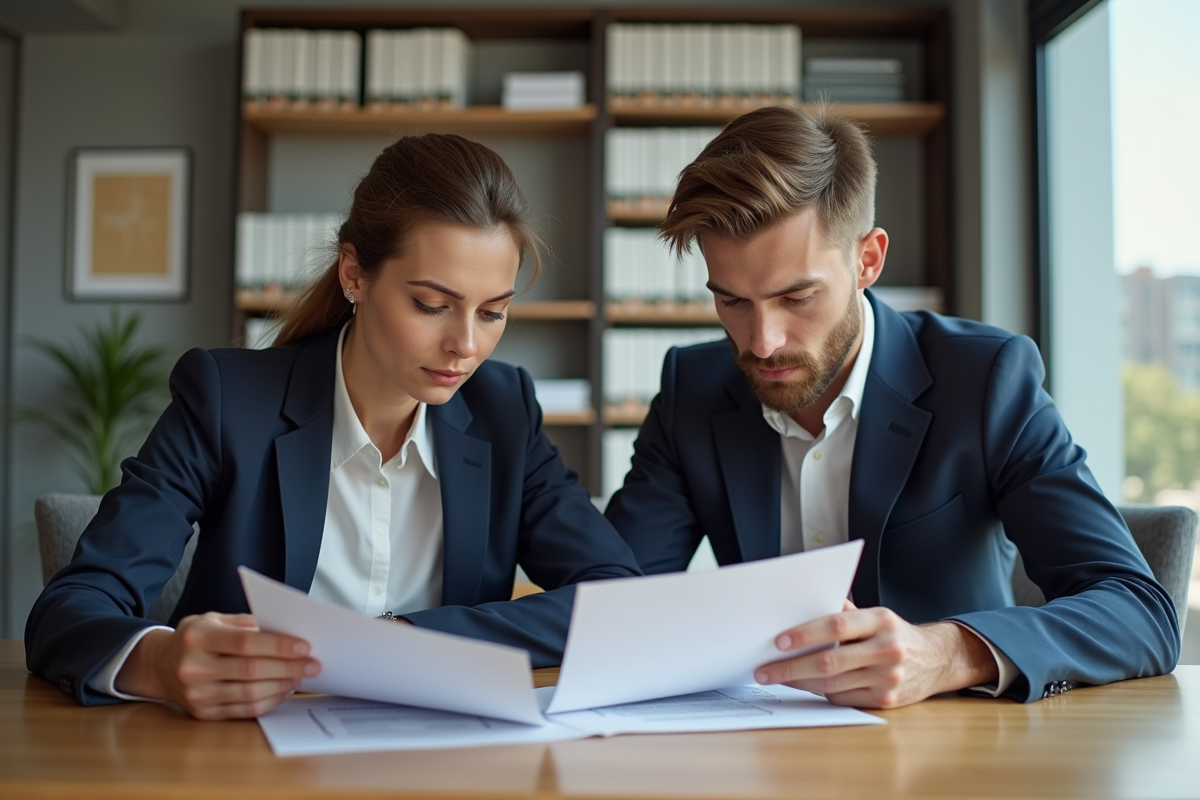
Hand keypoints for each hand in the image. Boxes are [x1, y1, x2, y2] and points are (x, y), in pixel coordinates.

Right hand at [115, 613, 319, 719]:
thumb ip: (248, 623)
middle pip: (251, 670)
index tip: (305, 646)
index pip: (246, 643)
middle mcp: (194, 667)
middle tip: (313, 664)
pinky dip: (268, 701)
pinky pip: (243, 710)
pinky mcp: (202, 713)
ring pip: (249, 693)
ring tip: (300, 677)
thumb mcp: (214, 619)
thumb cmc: (196, 638)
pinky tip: (283, 690)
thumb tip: (287, 630)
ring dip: (282, 686)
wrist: (159, 665)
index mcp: (198, 637)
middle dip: (288, 667)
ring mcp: (196, 694)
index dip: (278, 645)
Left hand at [754, 600, 997, 708]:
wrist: (937, 660)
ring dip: (799, 682)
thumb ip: (843, 612)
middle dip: (791, 667)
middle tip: (765, 670)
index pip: (837, 626)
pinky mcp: (886, 701)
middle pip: (829, 661)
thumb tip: (800, 607)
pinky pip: (843, 699)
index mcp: (882, 621)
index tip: (778, 641)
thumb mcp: (875, 615)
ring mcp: (888, 678)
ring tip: (777, 677)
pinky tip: (804, 685)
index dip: (805, 634)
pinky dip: (820, 693)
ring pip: (832, 685)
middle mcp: (887, 649)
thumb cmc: (894, 633)